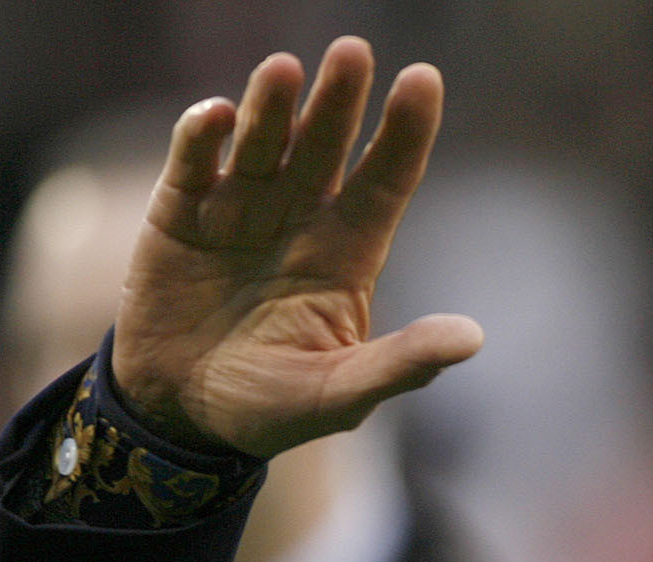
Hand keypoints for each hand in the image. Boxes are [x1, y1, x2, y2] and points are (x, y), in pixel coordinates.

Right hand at [111, 37, 483, 457]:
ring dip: (273, 107)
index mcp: (347, 253)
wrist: (182, 416)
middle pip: (325, 147)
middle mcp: (298, 217)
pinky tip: (218, 117)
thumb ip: (403, 364)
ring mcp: (238, 208)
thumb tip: (472, 338)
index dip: (405, 132)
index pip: (386, 180)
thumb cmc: (272, 407)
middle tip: (353, 53)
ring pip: (262, 142)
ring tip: (285, 70)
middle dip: (339, 102)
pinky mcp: (180, 214)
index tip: (424, 79)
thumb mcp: (342, 393)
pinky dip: (202, 138)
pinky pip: (194, 164)